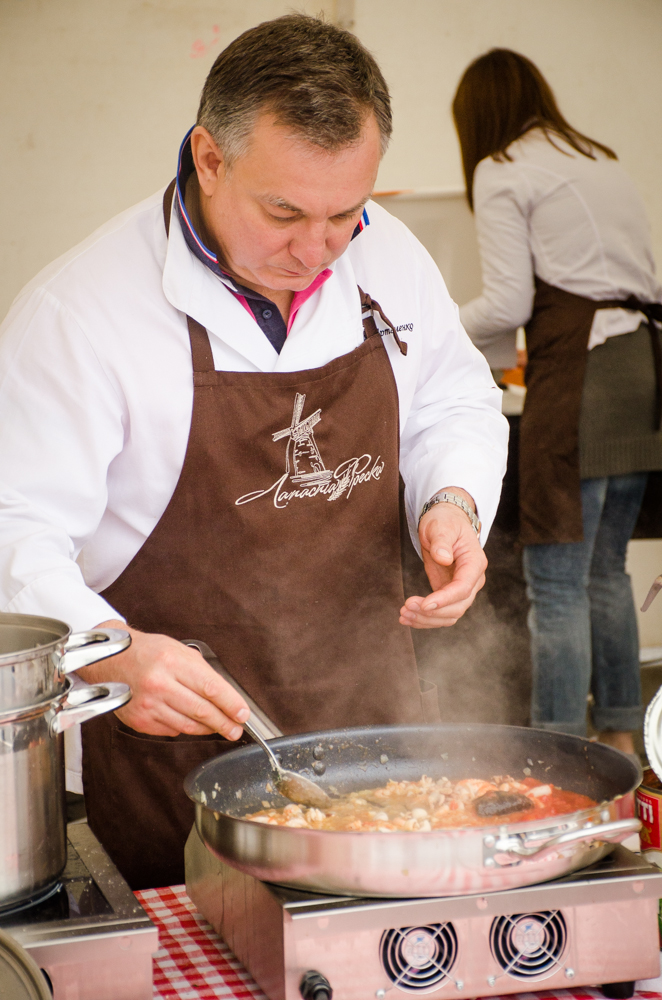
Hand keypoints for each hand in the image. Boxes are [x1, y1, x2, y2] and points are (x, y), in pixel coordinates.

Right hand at [77, 621, 249, 737]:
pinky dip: (185, 728)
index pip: (211, 688)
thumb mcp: (177, 650)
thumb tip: (225, 695)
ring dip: (207, 729)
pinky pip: (171, 730)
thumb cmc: (147, 652)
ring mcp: (148, 705)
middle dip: (224, 723)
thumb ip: (201, 671)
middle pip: (202, 710)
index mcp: (172, 662)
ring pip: (188, 725)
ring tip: (219, 728)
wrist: (111, 660)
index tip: (242, 714)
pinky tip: (190, 722)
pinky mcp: (140, 721)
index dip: (231, 704)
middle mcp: (159, 684)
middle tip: (236, 729)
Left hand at [399, 489, 486, 628]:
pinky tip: (407, 618)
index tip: (424, 604)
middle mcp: (472, 580)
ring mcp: (462, 590)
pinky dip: (425, 619)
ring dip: (426, 619)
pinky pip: (440, 613)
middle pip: (457, 606)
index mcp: (475, 563)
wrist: (445, 523)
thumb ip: (442, 541)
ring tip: (403, 615)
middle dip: (432, 612)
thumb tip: (443, 558)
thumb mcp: (441, 526)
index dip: (445, 599)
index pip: (463, 588)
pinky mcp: (448, 594)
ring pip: (449, 615)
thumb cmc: (445, 521)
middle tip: (406, 607)